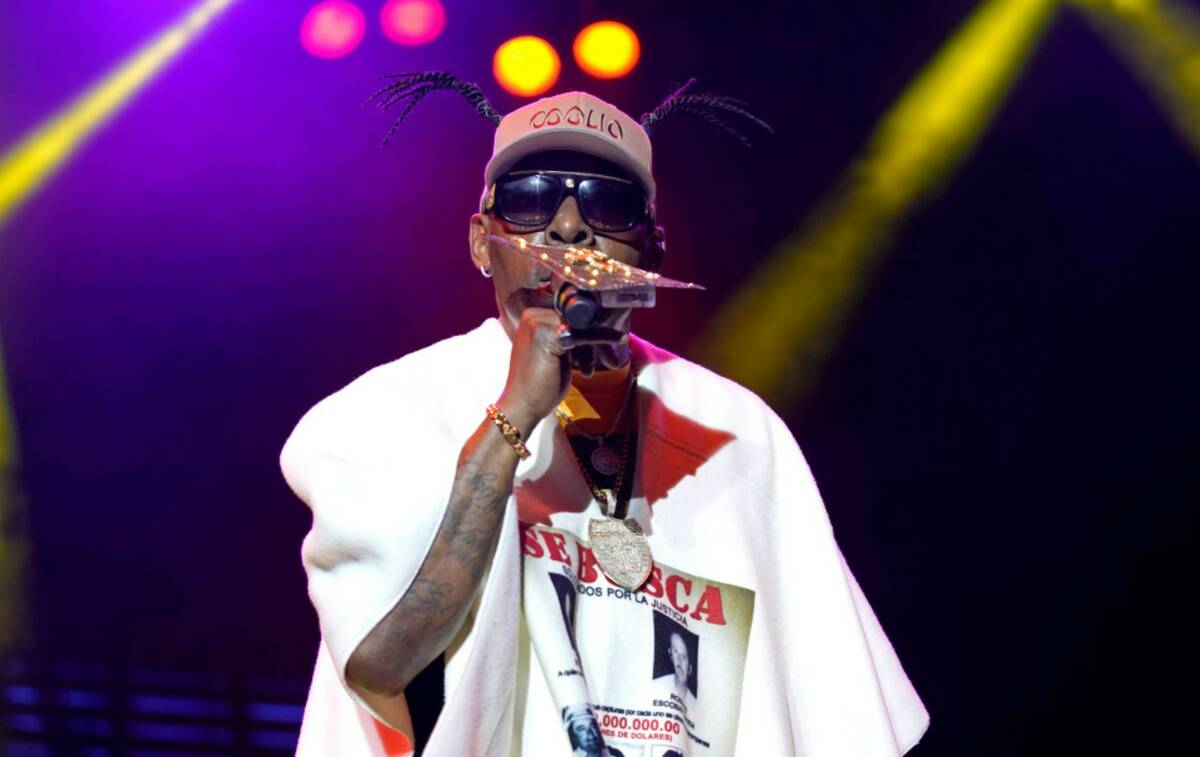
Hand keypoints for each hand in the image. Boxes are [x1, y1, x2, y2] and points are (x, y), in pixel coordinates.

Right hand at [497, 309, 628, 433]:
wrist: (523, 406)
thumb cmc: (540, 383)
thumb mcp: (556, 353)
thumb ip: (568, 335)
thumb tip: (593, 322)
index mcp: (531, 315)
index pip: (568, 309)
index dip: (591, 317)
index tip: (612, 321)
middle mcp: (532, 315)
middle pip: (575, 314)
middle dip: (597, 327)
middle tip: (617, 335)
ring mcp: (537, 323)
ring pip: (580, 324)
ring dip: (600, 336)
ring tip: (614, 346)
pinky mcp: (547, 336)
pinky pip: (581, 334)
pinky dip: (601, 338)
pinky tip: (618, 338)